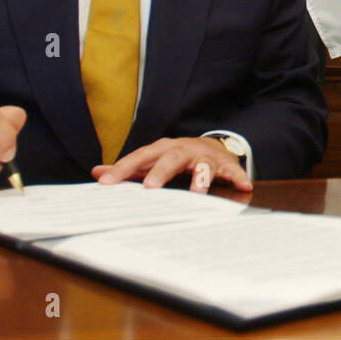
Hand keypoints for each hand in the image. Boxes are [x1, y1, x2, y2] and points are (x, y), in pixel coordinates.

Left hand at [93, 137, 251, 192]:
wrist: (210, 146)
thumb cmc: (176, 157)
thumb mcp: (151, 159)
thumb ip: (127, 168)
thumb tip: (96, 172)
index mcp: (162, 149)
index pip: (140, 157)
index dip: (123, 169)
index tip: (105, 183)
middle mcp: (183, 150)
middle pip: (171, 158)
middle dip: (160, 172)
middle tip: (150, 188)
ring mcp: (205, 157)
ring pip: (203, 165)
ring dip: (201, 178)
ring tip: (198, 193)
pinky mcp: (224, 165)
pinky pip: (232, 171)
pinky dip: (238, 177)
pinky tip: (244, 186)